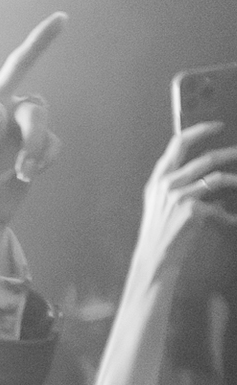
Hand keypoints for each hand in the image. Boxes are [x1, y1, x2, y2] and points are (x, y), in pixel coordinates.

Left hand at [0, 13, 66, 273]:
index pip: (17, 66)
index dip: (39, 43)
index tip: (62, 18)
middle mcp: (8, 111)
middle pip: (37, 110)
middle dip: (33, 140)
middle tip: (23, 169)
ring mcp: (24, 130)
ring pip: (47, 127)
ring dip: (37, 154)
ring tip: (20, 175)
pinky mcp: (37, 148)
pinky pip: (54, 145)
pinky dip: (44, 162)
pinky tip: (27, 176)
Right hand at [130, 122, 236, 284]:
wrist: (155, 257)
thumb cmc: (159, 232)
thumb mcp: (159, 203)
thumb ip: (175, 184)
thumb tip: (206, 174)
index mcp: (159, 178)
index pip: (179, 142)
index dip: (200, 130)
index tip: (217, 126)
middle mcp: (168, 183)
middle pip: (206, 158)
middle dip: (228, 153)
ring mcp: (180, 196)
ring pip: (217, 178)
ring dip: (234, 180)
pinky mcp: (192, 210)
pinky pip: (218, 207)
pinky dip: (227, 215)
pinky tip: (231, 220)